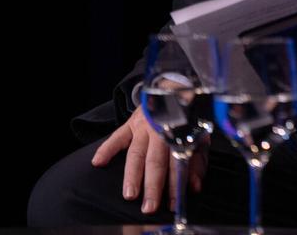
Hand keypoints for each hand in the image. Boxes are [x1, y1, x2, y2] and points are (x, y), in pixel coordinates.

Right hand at [91, 105, 208, 213]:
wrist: (174, 90)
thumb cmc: (186, 118)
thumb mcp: (199, 137)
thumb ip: (197, 163)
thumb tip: (194, 187)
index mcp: (179, 135)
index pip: (178, 163)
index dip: (176, 184)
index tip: (174, 203)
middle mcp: (160, 131)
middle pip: (155, 161)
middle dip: (153, 185)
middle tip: (150, 205)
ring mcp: (144, 127)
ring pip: (136, 153)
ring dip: (132, 175)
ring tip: (129, 194)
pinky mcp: (129, 123)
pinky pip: (116, 137)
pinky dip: (106, 149)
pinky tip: (98, 162)